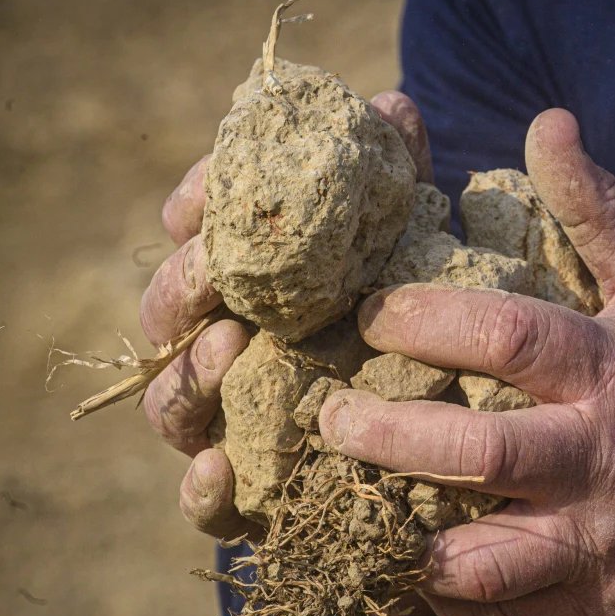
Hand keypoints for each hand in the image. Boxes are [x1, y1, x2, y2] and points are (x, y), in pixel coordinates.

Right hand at [141, 91, 434, 541]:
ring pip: (170, 405)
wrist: (446, 440)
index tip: (202, 198)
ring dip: (184, 375)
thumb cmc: (415, 330)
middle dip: (180, 286)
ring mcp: (230, 427)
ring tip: (224, 347)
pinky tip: (222, 468)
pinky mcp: (252, 500)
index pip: (200, 233)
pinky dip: (202, 491)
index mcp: (255, 282)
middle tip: (213, 268)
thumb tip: (395, 109)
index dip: (195, 209)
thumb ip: (398, 185)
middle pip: (169, 315)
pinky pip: (205, 506)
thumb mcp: (412, 254)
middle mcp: (227, 351)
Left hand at [318, 109, 614, 615]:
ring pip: (485, 560)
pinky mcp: (604, 599)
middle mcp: (607, 459)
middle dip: (386, 435)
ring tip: (353, 503)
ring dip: (405, 537)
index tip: (368, 313)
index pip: (507, 338)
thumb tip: (546, 121)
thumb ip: (599, 208)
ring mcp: (606, 540)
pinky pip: (506, 613)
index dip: (424, 321)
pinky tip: (406, 564)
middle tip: (328, 417)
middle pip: (478, 454)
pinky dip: (446, 596)